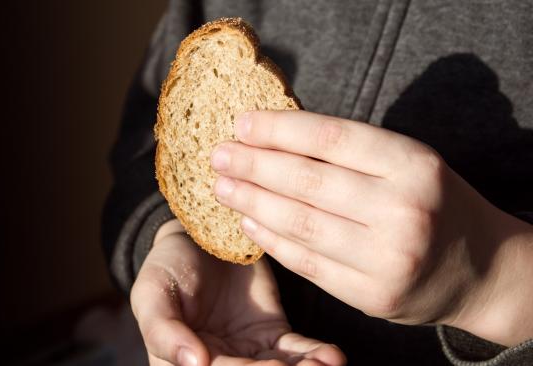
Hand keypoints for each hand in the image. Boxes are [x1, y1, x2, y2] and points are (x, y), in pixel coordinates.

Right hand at [131, 221, 345, 365]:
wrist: (196, 233)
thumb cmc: (165, 266)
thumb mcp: (151, 293)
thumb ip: (162, 330)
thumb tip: (192, 364)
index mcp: (181, 364)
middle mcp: (218, 364)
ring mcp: (248, 353)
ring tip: (324, 365)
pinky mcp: (272, 335)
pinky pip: (296, 352)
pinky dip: (315, 355)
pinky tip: (331, 356)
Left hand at [210, 110, 532, 345]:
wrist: (480, 269)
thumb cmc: (432, 202)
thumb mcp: (407, 163)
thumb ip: (351, 152)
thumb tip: (273, 134)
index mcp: (413, 164)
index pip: (331, 138)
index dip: (279, 129)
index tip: (241, 123)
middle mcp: (403, 210)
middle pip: (308, 182)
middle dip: (254, 165)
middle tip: (218, 154)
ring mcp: (388, 258)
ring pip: (301, 224)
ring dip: (252, 202)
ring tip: (223, 186)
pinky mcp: (372, 296)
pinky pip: (308, 263)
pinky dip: (271, 241)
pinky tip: (248, 222)